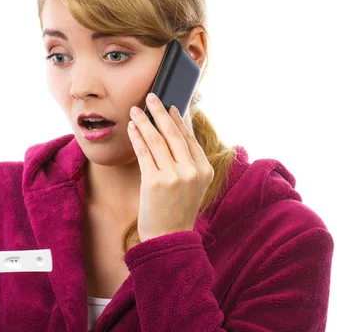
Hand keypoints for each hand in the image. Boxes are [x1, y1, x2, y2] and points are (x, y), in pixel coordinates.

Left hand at [127, 92, 213, 241]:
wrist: (168, 239)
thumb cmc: (177, 211)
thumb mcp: (193, 186)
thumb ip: (189, 162)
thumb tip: (177, 132)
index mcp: (205, 171)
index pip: (189, 138)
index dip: (178, 119)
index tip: (169, 107)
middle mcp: (192, 171)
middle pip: (174, 134)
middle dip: (160, 112)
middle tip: (151, 97)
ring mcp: (174, 176)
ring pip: (157, 140)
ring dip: (144, 121)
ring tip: (135, 110)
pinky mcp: (155, 182)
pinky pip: (144, 152)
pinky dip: (136, 137)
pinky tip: (131, 128)